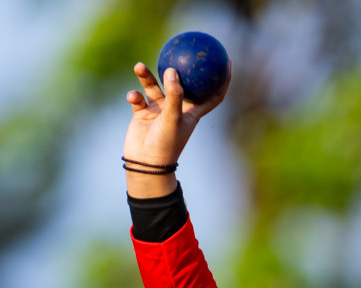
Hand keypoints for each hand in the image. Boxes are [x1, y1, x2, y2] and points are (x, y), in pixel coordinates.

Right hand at [123, 62, 225, 196]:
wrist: (145, 164)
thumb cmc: (165, 144)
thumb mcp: (172, 119)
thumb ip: (174, 95)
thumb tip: (174, 70)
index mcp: (192, 113)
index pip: (213, 95)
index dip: (223, 80)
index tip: (228, 61)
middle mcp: (176, 109)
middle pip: (180, 84)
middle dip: (178, 68)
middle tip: (179, 50)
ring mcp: (159, 110)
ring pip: (154, 86)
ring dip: (146, 76)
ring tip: (139, 66)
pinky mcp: (142, 113)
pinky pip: (138, 98)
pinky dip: (134, 96)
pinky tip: (132, 96)